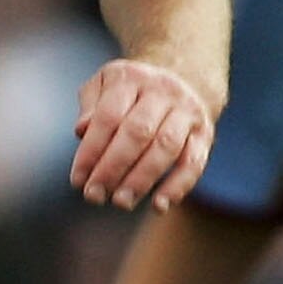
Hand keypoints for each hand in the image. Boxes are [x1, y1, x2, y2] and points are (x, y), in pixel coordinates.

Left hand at [71, 58, 212, 211]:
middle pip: (138, 132)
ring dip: (142, 180)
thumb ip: (90, 106)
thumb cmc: (130, 92)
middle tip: (94, 196)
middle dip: (113, 168)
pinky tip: (158, 206)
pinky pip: (193, 163)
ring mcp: (187, 111)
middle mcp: (163, 91)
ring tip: (121, 202)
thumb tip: (81, 130)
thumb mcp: (104, 86)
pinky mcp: (204, 133)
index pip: (109, 117)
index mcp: (131, 78)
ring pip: (165, 147)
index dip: (91, 151)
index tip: (78, 181)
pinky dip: (177, 186)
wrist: (181, 76)